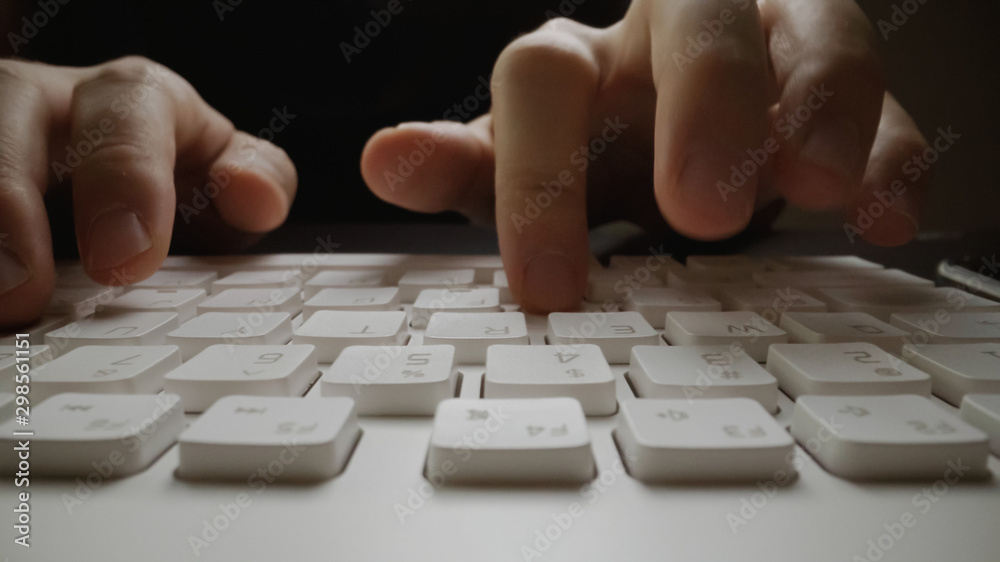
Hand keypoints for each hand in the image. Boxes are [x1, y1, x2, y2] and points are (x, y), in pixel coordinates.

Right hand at [0, 56, 296, 327]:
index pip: (129, 109)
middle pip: (9, 113)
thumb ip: (255, 181)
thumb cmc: (169, 184)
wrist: (114, 192)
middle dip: (8, 197)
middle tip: (20, 293)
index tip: (128, 262)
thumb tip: (257, 196)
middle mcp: (47, 102)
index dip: (126, 178)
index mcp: (132, 99)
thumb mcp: (221, 181)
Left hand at [361, 0, 929, 312]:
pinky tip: (881, 208)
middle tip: (703, 209)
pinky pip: (885, 98)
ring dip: (816, 106)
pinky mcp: (838, 82)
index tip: (548, 285)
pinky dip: (888, 151)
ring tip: (815, 188)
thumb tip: (385, 161)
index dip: (538, 179)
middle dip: (704, 103)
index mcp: (580, 61)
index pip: (542, 79)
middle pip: (697, 15)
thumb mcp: (524, 166)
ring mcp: (770, 44)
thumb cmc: (595, 150)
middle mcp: (674, 33)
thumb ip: (468, 169)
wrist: (680, 125)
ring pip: (812, 30)